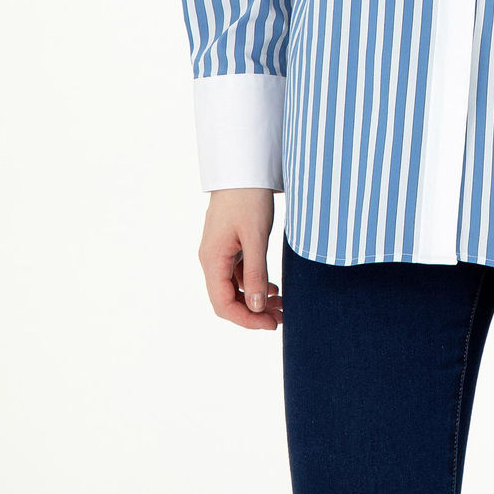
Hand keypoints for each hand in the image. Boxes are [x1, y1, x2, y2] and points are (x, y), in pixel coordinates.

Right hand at [199, 188, 283, 329]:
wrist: (244, 168)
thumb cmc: (248, 198)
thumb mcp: (255, 237)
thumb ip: (255, 273)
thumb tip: (255, 307)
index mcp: (212, 260)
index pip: (223, 304)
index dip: (247, 320)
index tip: (272, 324)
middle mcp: (211, 260)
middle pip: (228, 300)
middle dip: (253, 312)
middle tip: (282, 317)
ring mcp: (219, 253)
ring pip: (234, 288)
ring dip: (256, 299)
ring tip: (282, 304)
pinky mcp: (229, 246)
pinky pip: (238, 274)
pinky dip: (254, 284)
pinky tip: (272, 287)